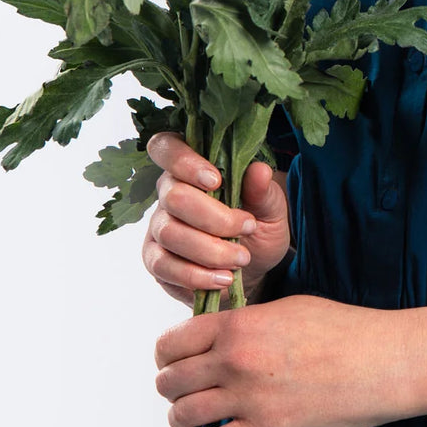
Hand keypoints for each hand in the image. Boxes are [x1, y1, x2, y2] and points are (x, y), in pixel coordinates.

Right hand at [141, 132, 292, 307]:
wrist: (253, 270)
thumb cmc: (258, 228)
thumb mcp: (271, 209)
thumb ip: (263, 191)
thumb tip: (259, 170)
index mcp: (191, 168)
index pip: (166, 147)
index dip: (184, 161)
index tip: (216, 181)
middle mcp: (168, 193)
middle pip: (174, 196)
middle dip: (214, 217)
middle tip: (247, 228)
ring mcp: (158, 227)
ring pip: (170, 232)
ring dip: (210, 249)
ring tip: (241, 259)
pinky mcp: (155, 260)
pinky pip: (164, 266)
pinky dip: (196, 275)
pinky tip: (223, 278)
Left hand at [153, 293, 424, 426]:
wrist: (383, 362)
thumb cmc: (343, 329)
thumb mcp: (287, 309)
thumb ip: (245, 321)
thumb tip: (218, 333)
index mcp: (240, 325)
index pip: (174, 341)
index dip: (167, 353)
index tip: (171, 360)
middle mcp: (235, 361)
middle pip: (171, 380)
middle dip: (171, 386)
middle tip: (179, 389)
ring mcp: (248, 399)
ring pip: (183, 414)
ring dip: (179, 417)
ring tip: (186, 416)